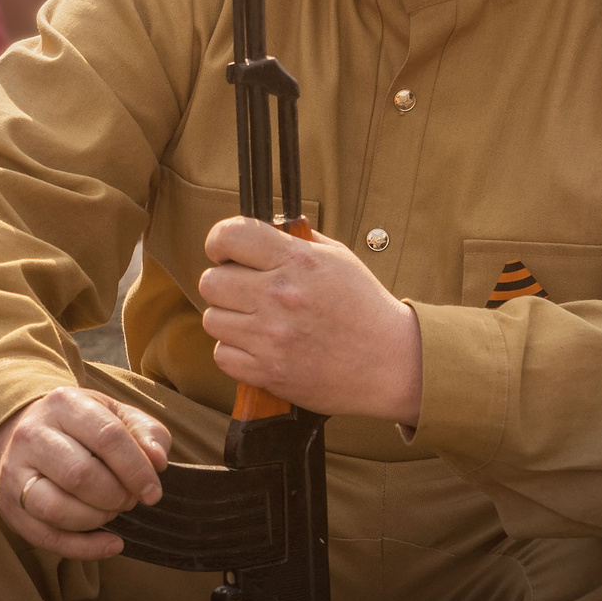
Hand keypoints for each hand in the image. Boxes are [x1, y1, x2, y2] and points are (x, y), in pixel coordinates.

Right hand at [0, 387, 169, 559]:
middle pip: (81, 475)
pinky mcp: (9, 505)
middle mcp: (31, 433)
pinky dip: (85, 549)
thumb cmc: (84, 427)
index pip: (107, 437)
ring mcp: (14, 470)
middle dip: (116, 496)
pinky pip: (47, 537)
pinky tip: (111, 543)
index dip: (137, 470)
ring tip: (112, 512)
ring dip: (97, 519)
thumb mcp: (116, 416)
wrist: (31, 432)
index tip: (153, 492)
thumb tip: (157, 461)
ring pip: (57, 509)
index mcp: (63, 403)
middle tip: (129, 499)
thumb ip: (146, 433)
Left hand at [198, 217, 422, 425]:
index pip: (229, 236)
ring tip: (255, 321)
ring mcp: (271, 337)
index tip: (225, 253)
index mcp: (296, 261)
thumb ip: (296, 240)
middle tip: (244, 291)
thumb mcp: (337, 258)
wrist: (391, 363)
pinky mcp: (269, 372)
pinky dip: (235, 352)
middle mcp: (279, 296)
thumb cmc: (364, 307)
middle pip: (210, 281)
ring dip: (229, 318)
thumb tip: (262, 227)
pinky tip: (259, 346)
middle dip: (223, 283)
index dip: (219, 242)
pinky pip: (222, 356)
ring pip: (212, 320)